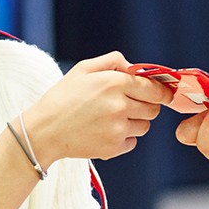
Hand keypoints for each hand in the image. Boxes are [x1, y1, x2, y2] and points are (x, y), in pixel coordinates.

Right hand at [24, 52, 170, 162]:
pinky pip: (133, 142)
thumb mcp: (83, 69)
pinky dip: (124, 138)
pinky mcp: (113, 147)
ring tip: (111, 119)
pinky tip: (105, 132)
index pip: (154, 89)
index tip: (164, 94)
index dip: (162, 91)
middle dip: (146, 106)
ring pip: (145, 126)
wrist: (44, 131)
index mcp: (114, 83)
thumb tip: (134, 67)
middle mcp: (119, 106)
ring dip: (135, 122)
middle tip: (128, 105)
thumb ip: (112, 61)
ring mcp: (118, 129)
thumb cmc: (62, 97)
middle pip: (154, 108)